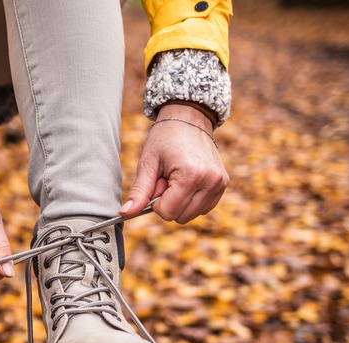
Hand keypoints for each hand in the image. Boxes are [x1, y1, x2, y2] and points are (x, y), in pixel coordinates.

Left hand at [120, 103, 228, 223]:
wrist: (188, 118)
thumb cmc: (164, 138)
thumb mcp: (148, 163)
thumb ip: (139, 191)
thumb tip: (125, 213)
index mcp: (190, 176)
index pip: (168, 212)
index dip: (156, 201)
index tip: (157, 181)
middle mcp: (210, 181)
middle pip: (181, 217)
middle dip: (169, 202)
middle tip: (167, 178)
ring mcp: (219, 183)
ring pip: (193, 215)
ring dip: (181, 201)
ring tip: (177, 177)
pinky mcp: (223, 184)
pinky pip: (204, 208)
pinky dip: (192, 200)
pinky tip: (188, 180)